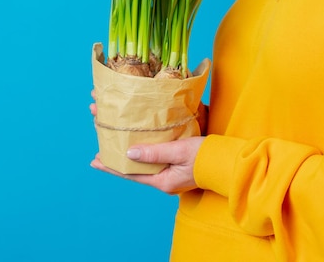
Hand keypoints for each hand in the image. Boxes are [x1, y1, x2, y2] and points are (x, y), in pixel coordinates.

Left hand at [90, 136, 204, 194]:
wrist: (228, 161)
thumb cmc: (206, 156)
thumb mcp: (178, 151)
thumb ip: (154, 153)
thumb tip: (129, 153)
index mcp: (163, 181)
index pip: (131, 174)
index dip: (112, 166)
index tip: (95, 160)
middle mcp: (164, 180)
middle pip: (135, 168)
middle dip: (118, 155)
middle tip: (100, 147)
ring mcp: (170, 174)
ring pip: (143, 162)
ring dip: (128, 151)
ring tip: (114, 141)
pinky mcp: (176, 165)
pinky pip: (154, 158)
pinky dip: (142, 150)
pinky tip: (136, 142)